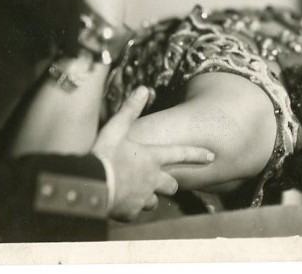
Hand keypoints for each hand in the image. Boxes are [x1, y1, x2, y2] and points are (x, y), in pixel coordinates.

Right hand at [92, 87, 214, 219]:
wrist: (89, 185)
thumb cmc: (104, 155)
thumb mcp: (116, 128)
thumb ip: (130, 109)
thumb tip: (144, 88)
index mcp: (152, 158)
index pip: (182, 154)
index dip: (198, 154)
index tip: (212, 156)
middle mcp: (152, 179)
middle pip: (172, 185)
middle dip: (170, 184)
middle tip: (161, 181)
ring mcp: (142, 197)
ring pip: (155, 201)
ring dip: (150, 197)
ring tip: (137, 193)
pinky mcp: (130, 212)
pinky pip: (135, 211)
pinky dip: (130, 208)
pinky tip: (121, 203)